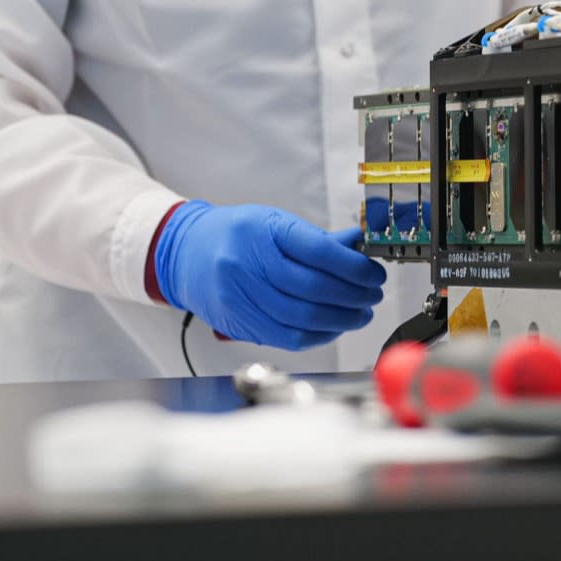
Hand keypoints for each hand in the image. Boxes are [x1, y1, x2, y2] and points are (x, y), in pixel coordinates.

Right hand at [152, 202, 385, 351]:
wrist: (187, 253)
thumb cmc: (236, 235)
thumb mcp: (276, 223)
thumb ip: (317, 240)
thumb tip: (359, 249)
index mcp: (262, 231)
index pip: (318, 252)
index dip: (354, 267)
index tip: (373, 274)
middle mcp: (247, 264)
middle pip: (312, 289)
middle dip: (353, 297)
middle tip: (372, 296)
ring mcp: (239, 297)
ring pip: (301, 318)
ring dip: (340, 320)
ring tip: (360, 314)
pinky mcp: (238, 323)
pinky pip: (286, 337)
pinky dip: (317, 335)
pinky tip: (333, 327)